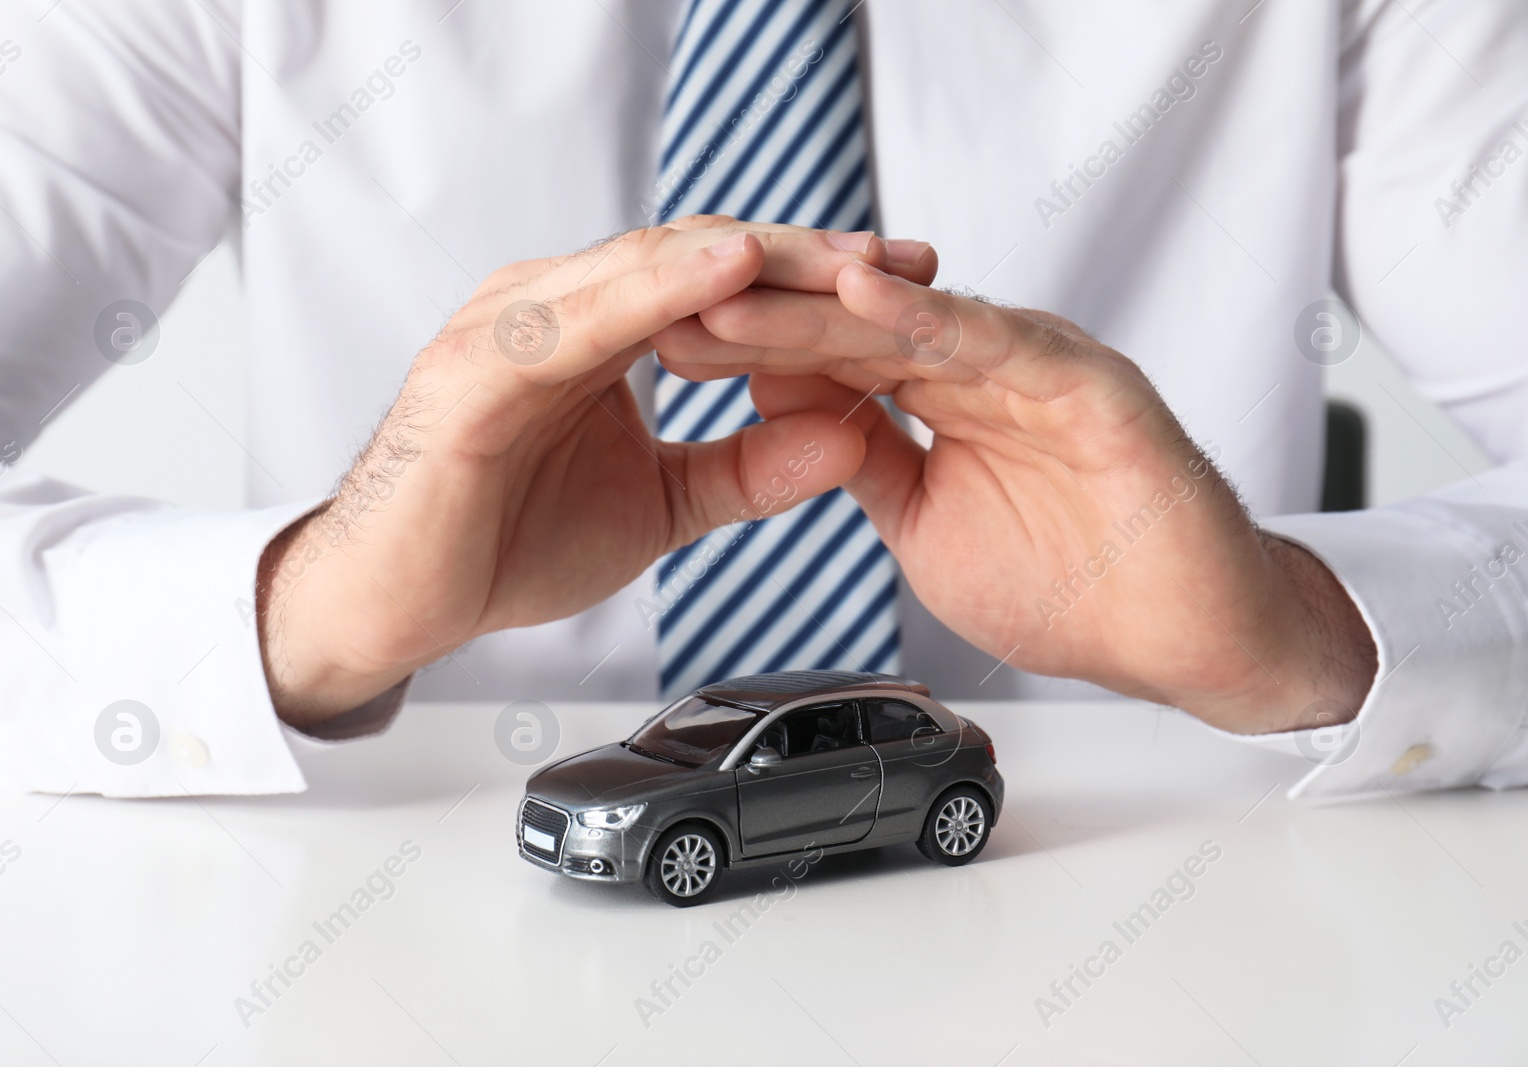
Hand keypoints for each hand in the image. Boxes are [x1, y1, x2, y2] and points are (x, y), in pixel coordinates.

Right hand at [257, 220, 935, 726]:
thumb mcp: (661, 504)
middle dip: (806, 255)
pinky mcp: (478, 366)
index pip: (722, 283)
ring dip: (749, 256)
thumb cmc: (506, 538)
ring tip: (838, 251)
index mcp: (602, 331)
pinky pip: (579, 316)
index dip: (816, 279)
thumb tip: (846, 437)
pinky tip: (726, 272)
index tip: (909, 283)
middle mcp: (560, 309)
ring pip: (646, 268)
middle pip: (698, 257)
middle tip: (904, 255)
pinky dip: (654, 290)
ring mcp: (514, 326)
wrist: (399, 600)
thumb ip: (746, 467)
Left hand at [656, 261, 1375, 732]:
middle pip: (854, 331)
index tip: (666, 347)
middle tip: (673, 304)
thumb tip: (781, 411)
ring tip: (737, 289)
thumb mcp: (923, 525)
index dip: (748, 352)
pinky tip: (860, 297)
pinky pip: (998, 345)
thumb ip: (862, 462)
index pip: (828, 362)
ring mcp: (1035, 369)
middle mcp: (983, 368)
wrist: (1183, 641)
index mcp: (943, 397)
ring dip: (819, 307)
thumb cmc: (1069, 585)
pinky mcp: (1088, 385)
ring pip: (912, 324)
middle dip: (761, 319)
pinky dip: (928, 321)